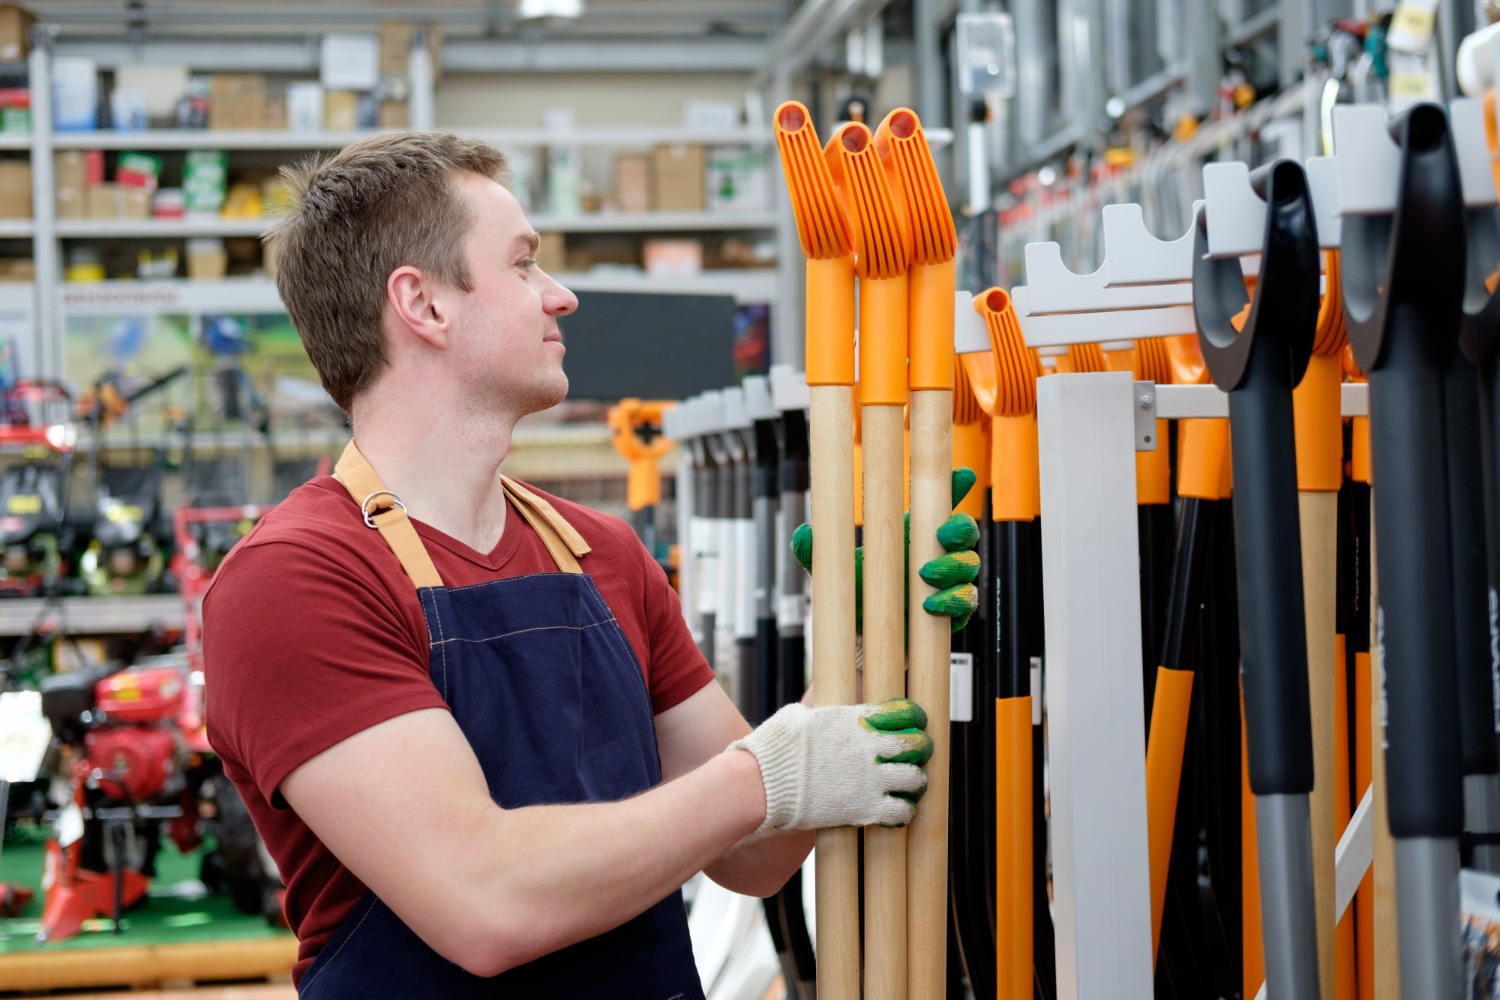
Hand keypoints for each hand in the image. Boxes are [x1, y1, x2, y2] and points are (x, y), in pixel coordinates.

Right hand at [728, 698, 931, 830]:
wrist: (763, 785)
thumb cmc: (773, 749)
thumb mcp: (796, 717)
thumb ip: (816, 711)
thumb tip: (813, 707)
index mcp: (854, 720)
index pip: (905, 712)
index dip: (915, 718)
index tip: (914, 724)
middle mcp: (868, 748)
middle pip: (918, 745)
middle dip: (920, 750)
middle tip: (913, 757)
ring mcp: (869, 780)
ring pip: (917, 779)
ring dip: (914, 782)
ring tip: (905, 786)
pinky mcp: (864, 809)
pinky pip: (903, 812)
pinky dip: (903, 812)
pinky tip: (894, 810)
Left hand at [791, 468, 980, 632]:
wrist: (863, 638)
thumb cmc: (855, 594)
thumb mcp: (833, 570)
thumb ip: (816, 551)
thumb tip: (802, 533)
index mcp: (913, 535)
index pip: (938, 506)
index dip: (955, 487)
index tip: (962, 475)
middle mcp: (936, 554)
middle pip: (966, 531)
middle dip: (960, 528)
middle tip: (941, 534)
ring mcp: (948, 582)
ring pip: (970, 565)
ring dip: (953, 566)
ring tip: (925, 576)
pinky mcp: (953, 612)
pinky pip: (966, 602)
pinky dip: (953, 601)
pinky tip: (929, 605)